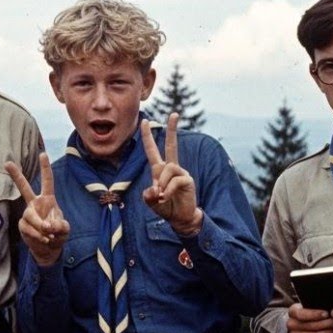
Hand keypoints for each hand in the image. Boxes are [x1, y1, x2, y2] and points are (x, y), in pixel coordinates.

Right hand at [6, 153, 70, 266]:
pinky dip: (38, 236)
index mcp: (48, 199)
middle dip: (16, 175)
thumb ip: (60, 226)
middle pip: (24, 188)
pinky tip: (44, 240)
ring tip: (50, 236)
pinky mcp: (23, 225)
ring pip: (30, 216)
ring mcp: (28, 214)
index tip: (42, 154)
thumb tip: (47, 227)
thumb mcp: (64, 229)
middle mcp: (35, 204)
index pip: (47, 181)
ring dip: (41, 227)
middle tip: (6, 162)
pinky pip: (29, 229)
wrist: (48, 249)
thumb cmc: (58, 234)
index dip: (45, 168)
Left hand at [140, 113, 202, 234]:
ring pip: (168, 169)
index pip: (152, 150)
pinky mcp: (187, 180)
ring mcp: (180, 173)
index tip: (144, 122)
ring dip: (161, 183)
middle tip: (174, 113)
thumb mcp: (151, 202)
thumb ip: (149, 196)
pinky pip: (175, 181)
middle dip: (172, 130)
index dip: (147, 137)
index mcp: (159, 170)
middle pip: (172, 146)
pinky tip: (166, 197)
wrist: (180, 218)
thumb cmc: (165, 207)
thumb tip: (154, 190)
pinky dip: (168, 190)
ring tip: (161, 195)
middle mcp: (171, 168)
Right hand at [286, 303, 332, 332]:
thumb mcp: (309, 307)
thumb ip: (317, 306)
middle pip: (311, 326)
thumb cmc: (309, 315)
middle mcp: (291, 324)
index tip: (327, 314)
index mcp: (292, 312)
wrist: (298, 329)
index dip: (314, 314)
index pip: (301, 314)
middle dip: (328, 323)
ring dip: (330, 332)